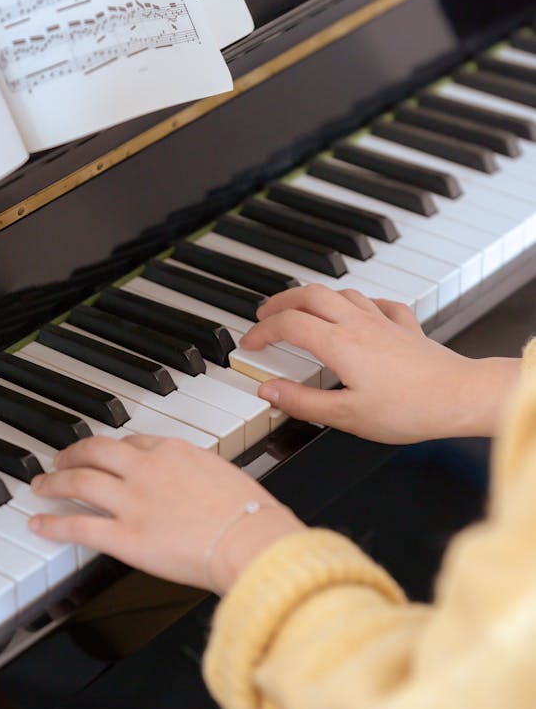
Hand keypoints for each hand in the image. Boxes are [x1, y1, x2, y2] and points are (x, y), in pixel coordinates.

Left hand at [29, 435, 301, 593]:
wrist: (250, 539)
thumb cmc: (250, 515)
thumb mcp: (224, 477)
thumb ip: (200, 476)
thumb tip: (197, 488)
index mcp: (174, 450)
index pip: (132, 442)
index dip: (112, 448)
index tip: (104, 453)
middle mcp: (147, 468)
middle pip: (96, 451)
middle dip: (72, 453)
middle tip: (59, 459)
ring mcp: (132, 501)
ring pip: (79, 481)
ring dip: (54, 482)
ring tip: (41, 485)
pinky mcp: (125, 536)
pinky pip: (79, 525)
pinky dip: (53, 522)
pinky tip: (39, 523)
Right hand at [239, 285, 519, 442]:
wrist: (459, 397)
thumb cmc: (409, 409)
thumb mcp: (346, 416)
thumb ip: (302, 402)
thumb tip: (268, 391)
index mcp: (338, 344)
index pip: (288, 325)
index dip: (262, 331)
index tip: (249, 344)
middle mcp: (358, 324)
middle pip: (309, 295)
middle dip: (280, 301)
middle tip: (264, 314)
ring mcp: (383, 321)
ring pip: (341, 292)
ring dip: (315, 297)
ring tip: (302, 309)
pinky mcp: (406, 327)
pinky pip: (378, 303)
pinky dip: (359, 303)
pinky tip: (360, 311)